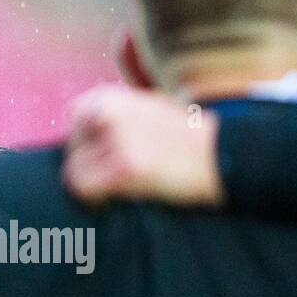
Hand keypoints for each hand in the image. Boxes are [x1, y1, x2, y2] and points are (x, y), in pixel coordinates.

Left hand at [62, 85, 223, 208]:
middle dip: (89, 163)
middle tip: (117, 175)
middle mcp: (109, 113)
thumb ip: (113, 118)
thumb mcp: (145, 109)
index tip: (103, 155)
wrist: (225, 154)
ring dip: (92, 183)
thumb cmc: (185, 137)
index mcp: (111, 96)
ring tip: (119, 188)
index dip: (85, 141)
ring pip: (73, 169)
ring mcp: (117, 139)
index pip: (73, 117)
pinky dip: (92, 198)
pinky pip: (83, 187)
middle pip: (72, 147)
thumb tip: (77, 141)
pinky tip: (111, 200)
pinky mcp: (126, 167)